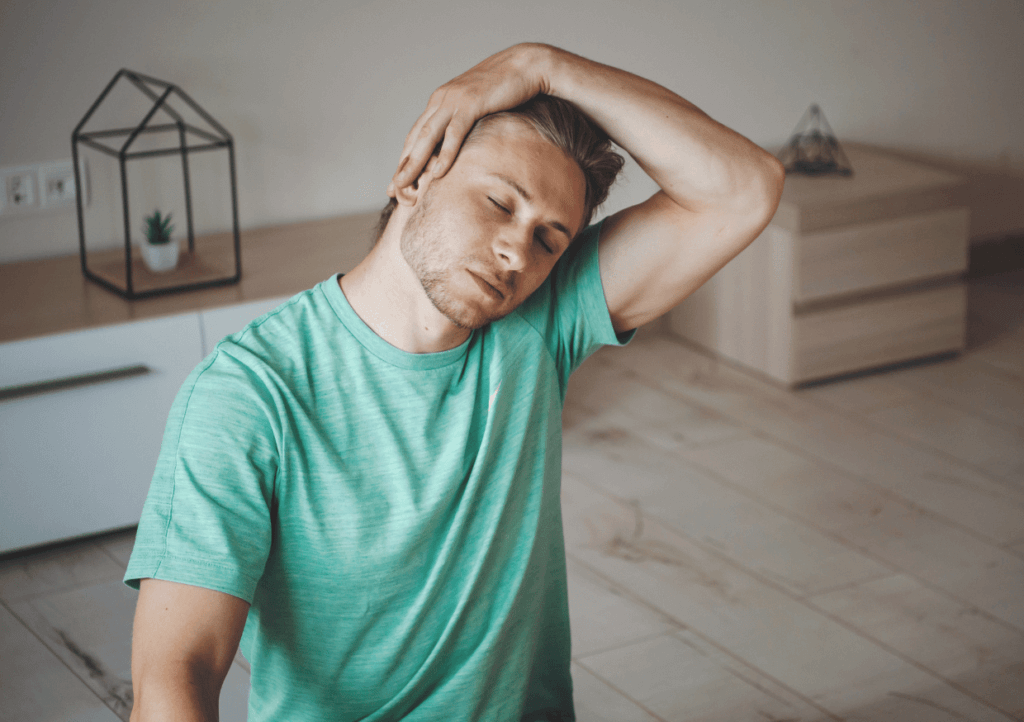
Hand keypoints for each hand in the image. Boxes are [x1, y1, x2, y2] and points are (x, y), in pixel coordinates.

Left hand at [388, 43, 551, 196]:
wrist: (526, 64)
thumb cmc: (506, 88)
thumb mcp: (478, 106)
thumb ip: (465, 121)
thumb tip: (461, 142)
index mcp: (440, 101)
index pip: (416, 134)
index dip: (405, 158)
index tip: (397, 180)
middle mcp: (441, 100)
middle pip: (415, 138)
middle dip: (403, 166)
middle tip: (393, 190)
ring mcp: (454, 101)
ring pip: (427, 137)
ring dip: (413, 163)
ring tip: (403, 185)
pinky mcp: (471, 104)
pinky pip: (454, 133)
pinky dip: (445, 154)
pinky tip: (437, 173)